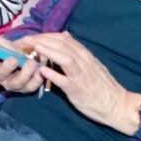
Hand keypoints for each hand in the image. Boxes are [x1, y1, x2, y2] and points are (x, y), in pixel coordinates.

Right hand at [0, 42, 48, 94]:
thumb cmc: (9, 49)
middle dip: (6, 67)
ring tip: (31, 63)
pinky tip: (40, 71)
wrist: (26, 55)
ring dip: (24, 74)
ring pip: (15, 83)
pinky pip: (29, 87)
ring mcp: (12, 84)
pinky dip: (35, 80)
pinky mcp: (25, 88)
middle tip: (14, 59)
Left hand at [21, 31, 140, 132]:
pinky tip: (41, 70)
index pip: (63, 39)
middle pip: (61, 45)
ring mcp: (81, 75)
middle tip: (23, 40)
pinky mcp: (78, 90)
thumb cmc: (101, 85)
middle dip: (41, 40)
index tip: (31, 37)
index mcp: (84, 54)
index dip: (45, 35)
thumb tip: (65, 35)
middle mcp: (83, 61)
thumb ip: (77, 50)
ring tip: (33, 47)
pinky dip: (53, 74)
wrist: (117, 105)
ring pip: (65, 58)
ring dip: (48, 51)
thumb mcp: (91, 63)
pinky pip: (65, 80)